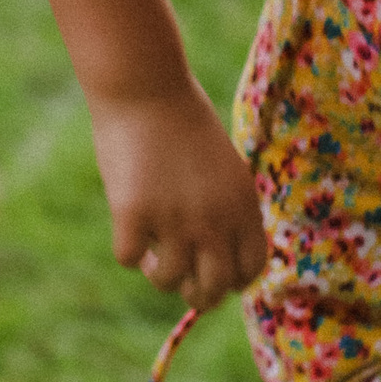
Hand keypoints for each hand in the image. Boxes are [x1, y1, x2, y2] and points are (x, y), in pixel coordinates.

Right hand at [87, 80, 266, 311]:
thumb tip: (215, 259)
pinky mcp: (133, 213)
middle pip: (213, 290)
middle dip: (197, 294)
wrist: (148, 87)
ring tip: (154, 252)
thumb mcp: (225, 168)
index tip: (214, 270)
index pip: (251, 269)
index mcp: (243, 206)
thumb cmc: (184, 121)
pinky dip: (129, 251)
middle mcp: (214, 219)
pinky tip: (129, 229)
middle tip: (182, 278)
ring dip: (159, 272)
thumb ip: (227, 211)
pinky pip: (130, 258)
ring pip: (169, 281)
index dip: (232, 280)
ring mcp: (174, 219)